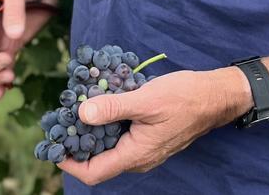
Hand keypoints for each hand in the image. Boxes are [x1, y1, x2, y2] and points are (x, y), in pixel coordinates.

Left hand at [58, 67, 252, 184]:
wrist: (216, 96)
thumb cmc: (184, 98)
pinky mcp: (151, 136)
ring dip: (96, 130)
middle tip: (64, 119)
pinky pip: (124, 136)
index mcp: (136, 155)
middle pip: (100, 160)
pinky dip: (111, 123)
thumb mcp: (147, 99)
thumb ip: (114, 107)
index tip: (53, 144)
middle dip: (79, 142)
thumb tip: (82, 113)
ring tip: (82, 106)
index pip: (93, 172)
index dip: (69, 162)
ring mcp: (146, 148)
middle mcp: (139, 158)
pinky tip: (108, 101)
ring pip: (112, 147)